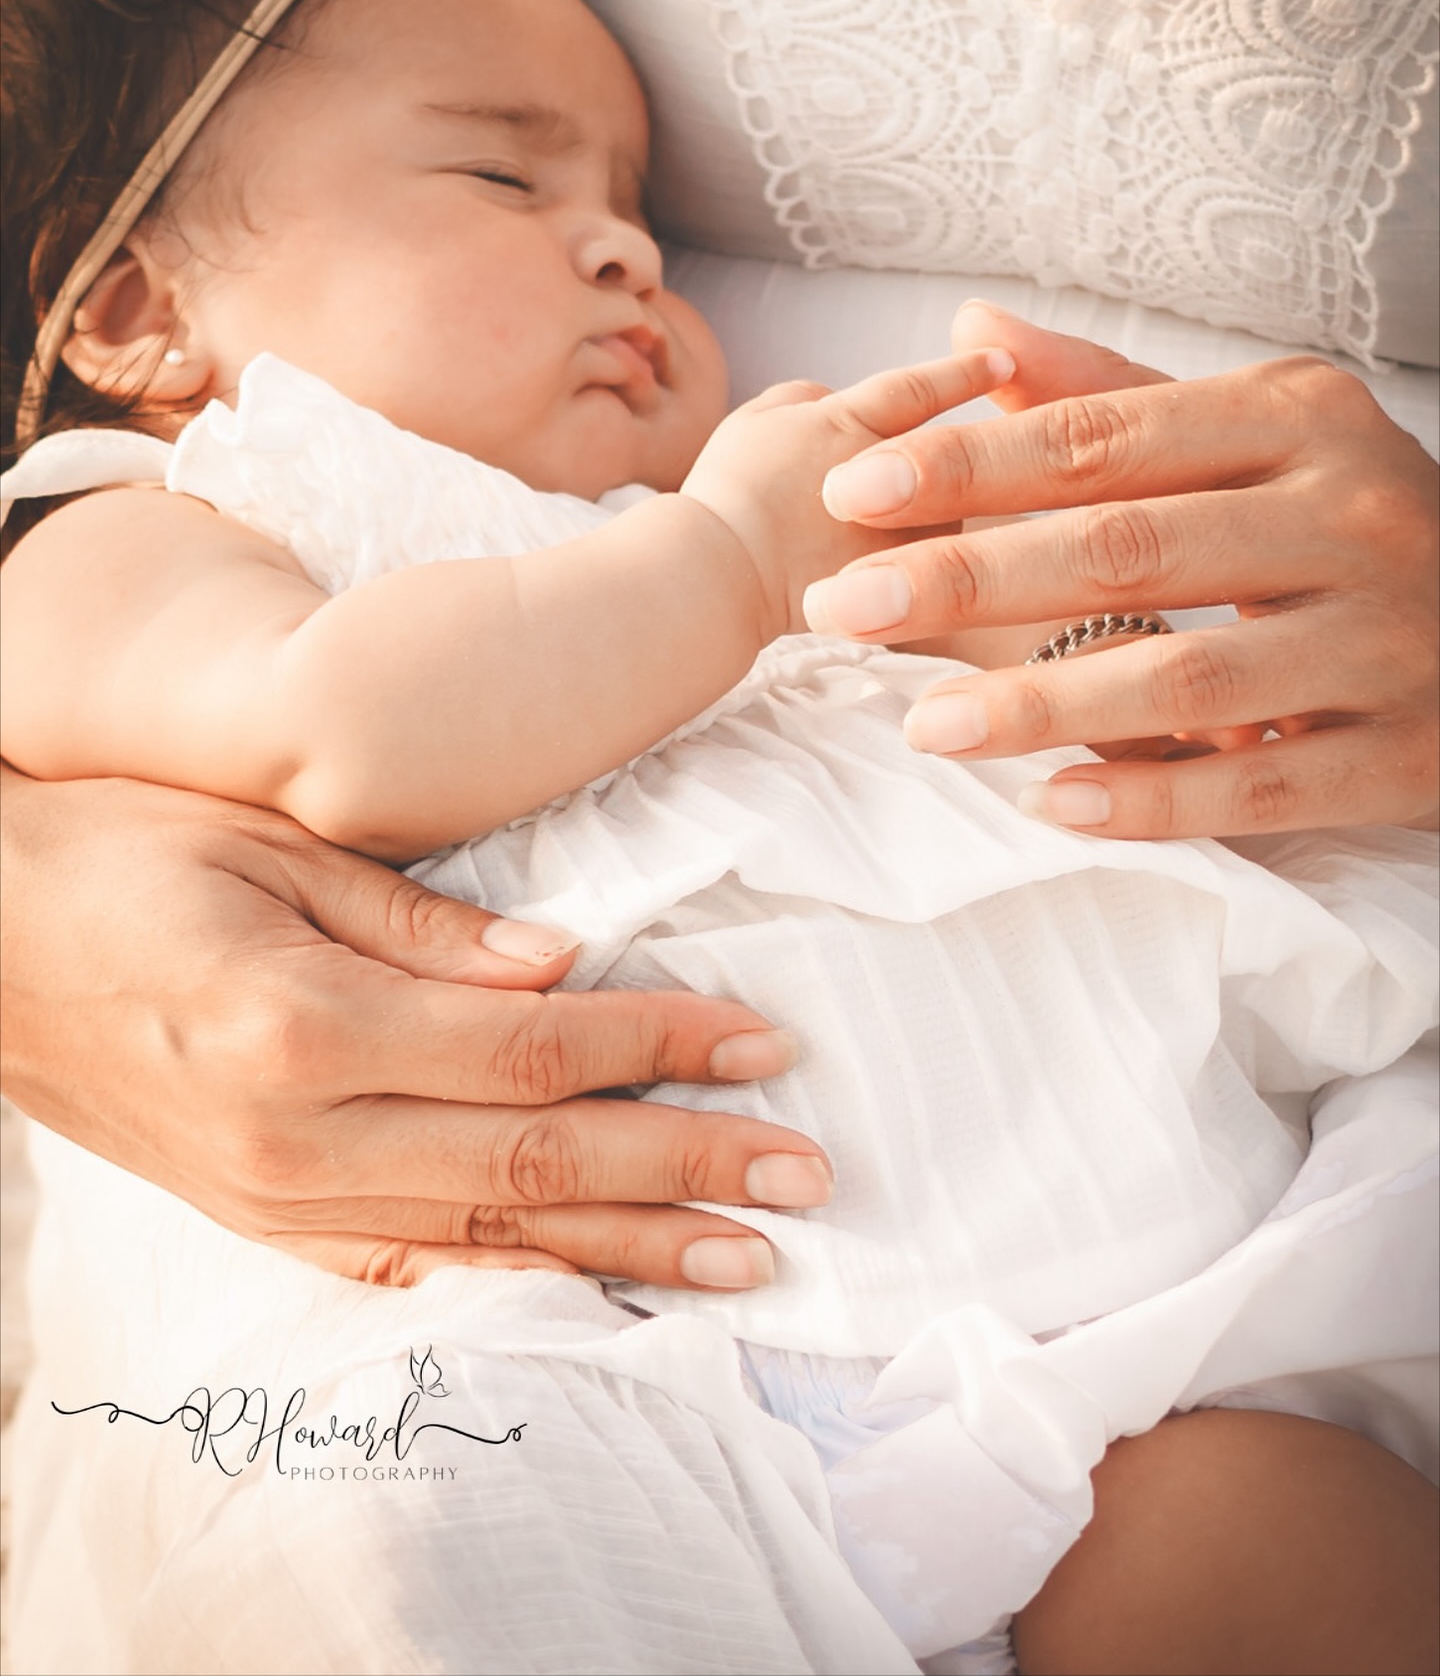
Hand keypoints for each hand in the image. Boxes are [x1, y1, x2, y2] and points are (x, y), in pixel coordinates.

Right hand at [0, 766, 831, 1289]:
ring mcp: (279, 1199)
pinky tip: (604, 1285)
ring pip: (491, 1235)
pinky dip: (520, 1277)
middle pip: (534, 1162)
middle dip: (685, 1168)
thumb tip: (565, 963)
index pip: (532, 1050)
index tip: (765, 1046)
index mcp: (306, 1024)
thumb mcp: (268, 850)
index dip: (661, 1049)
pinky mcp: (263, 1223)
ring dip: (631, 1248)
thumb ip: (424, 923)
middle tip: (806, 1177)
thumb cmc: (122, 861)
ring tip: (747, 1256)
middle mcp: (301, 1137)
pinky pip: (414, 1265)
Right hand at [682, 347, 1013, 639]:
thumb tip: (836, 404)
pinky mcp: (905, 588)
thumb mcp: (758, 421)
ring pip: (934, 517)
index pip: (923, 389)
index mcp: (854, 423)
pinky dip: (895, 565)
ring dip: (911, 520)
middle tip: (889, 488)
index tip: (1004, 361)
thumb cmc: (728, 497)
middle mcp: (895, 474)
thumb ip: (809, 399)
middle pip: (935, 462)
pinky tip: (842, 573)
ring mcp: (906, 534)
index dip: (965, 370)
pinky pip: (917, 568)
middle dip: (926, 472)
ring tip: (833, 541)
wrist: (720, 576)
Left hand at [803, 304, 1438, 837]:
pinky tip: (1055, 807)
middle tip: (844, 610)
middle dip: (968, 579)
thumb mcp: (1262, 431)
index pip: (1105, 440)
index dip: (969, 468)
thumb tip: (972, 329)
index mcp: (1301, 422)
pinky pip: (1262, 782)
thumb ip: (1117, 394)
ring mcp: (1383, 639)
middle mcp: (1348, 516)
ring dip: (1043, 703)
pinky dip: (1154, 799)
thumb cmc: (1352, 524)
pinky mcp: (1404, 751)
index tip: (853, 497)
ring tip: (925, 724)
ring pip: (1187, 673)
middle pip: (1125, 548)